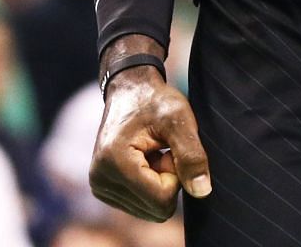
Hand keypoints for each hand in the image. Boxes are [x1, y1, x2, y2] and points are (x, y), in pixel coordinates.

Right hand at [89, 54, 211, 221]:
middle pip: (154, 209)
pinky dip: (149, 185)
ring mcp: (99, 186)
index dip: (176, 176)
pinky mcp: (102, 189)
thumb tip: (201, 191)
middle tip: (162, 150)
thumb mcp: (179, 120)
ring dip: (158, 183)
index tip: (171, 149)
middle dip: (167, 181)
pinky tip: (145, 160)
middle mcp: (100, 179)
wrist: (129, 89)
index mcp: (114, 161)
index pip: (161, 199)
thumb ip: (192, 155)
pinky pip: (140, 205)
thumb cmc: (155, 100)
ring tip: (153, 152)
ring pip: (149, 210)